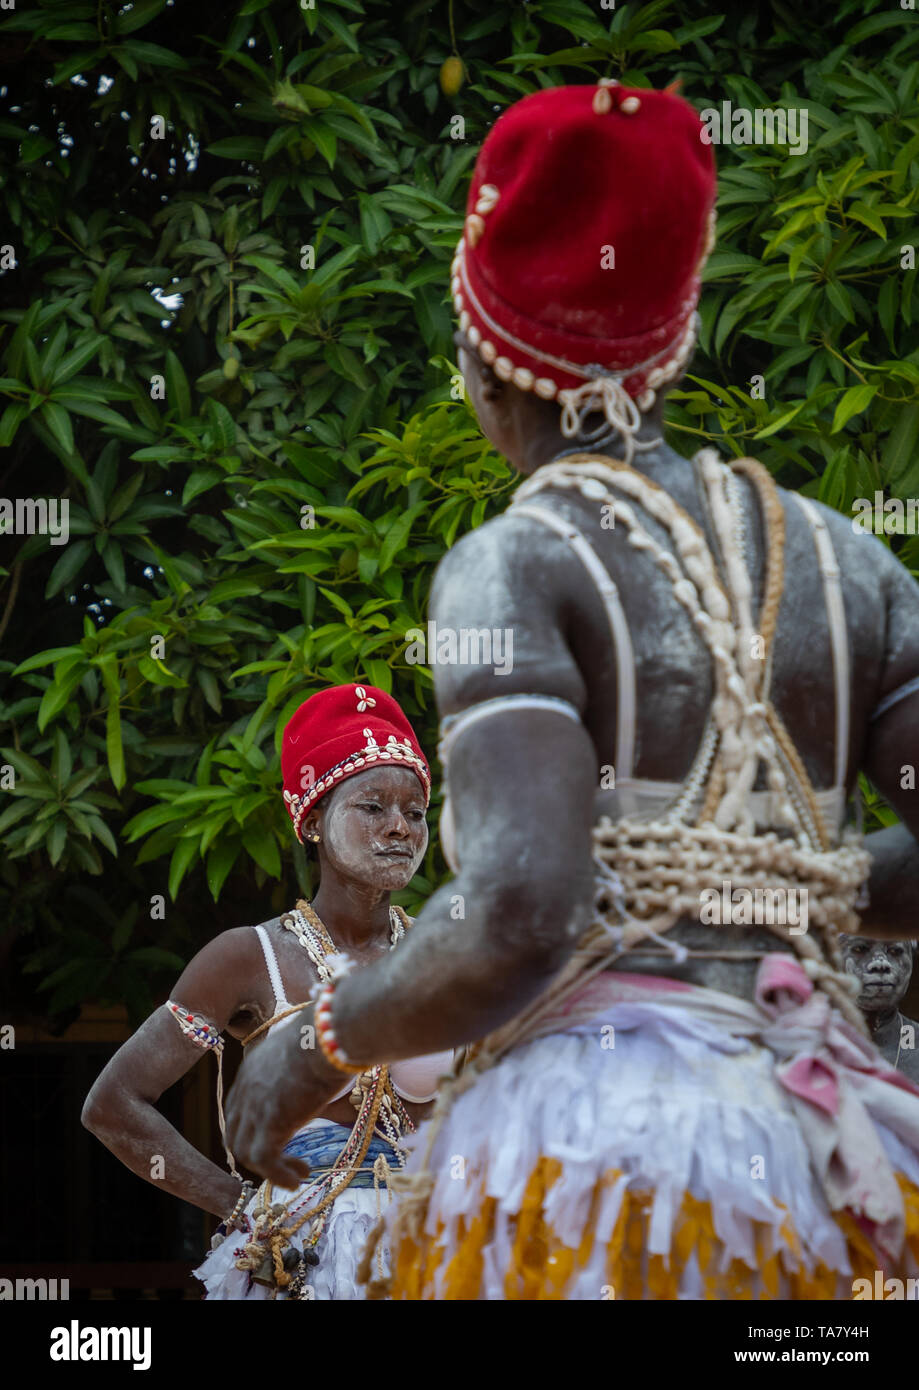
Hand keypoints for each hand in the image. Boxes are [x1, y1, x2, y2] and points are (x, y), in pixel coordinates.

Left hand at [225, 1003, 344, 1187]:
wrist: (330, 1033)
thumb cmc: (332, 1034)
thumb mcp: (310, 1053)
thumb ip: (308, 1068)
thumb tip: (334, 1073)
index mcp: (254, 1068)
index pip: (238, 1107)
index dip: (254, 1127)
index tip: (279, 1138)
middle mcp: (247, 1087)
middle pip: (236, 1132)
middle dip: (256, 1152)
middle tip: (284, 1161)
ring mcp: (255, 1106)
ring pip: (245, 1151)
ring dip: (270, 1169)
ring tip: (298, 1173)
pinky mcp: (270, 1124)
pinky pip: (265, 1162)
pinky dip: (279, 1176)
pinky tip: (298, 1180)